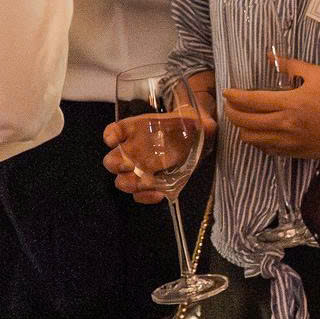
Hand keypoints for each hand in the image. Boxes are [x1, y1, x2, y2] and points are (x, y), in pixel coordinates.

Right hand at [101, 72, 214, 203]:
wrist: (196, 138)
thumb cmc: (189, 126)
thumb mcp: (196, 121)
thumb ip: (202, 123)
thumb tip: (209, 125)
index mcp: (137, 130)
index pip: (115, 131)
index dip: (111, 136)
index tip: (115, 139)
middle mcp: (133, 149)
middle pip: (112, 161)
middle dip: (118, 166)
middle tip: (133, 167)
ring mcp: (140, 168)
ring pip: (122, 180)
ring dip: (131, 184)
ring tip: (149, 184)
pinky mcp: (151, 182)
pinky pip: (139, 195)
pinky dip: (145, 197)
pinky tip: (159, 194)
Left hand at [219, 59, 319, 158]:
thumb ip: (292, 65)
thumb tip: (270, 57)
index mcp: (290, 103)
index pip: (251, 101)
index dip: (234, 96)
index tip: (228, 91)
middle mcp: (284, 124)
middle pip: (245, 121)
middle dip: (232, 112)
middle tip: (231, 104)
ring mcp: (287, 141)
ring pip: (250, 138)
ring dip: (242, 128)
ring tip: (244, 118)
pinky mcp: (292, 153)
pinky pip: (264, 149)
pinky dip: (256, 140)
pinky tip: (259, 131)